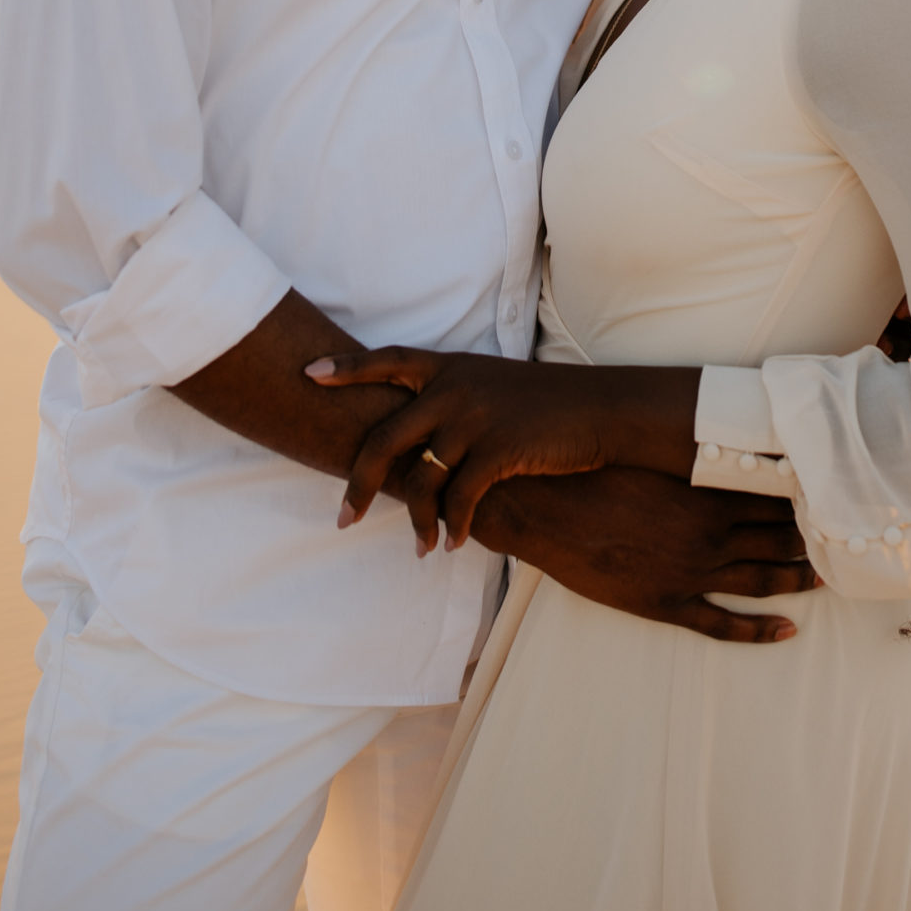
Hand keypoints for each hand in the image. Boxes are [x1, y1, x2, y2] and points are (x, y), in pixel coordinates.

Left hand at [305, 346, 698, 547]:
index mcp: (451, 367)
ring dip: (417, 522)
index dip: (348, 368)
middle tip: (343, 519)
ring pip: (422, 478)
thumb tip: (420, 438)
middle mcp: (455, 388)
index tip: (309, 373)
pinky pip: (460, 499)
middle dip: (358, 484)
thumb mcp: (495, 387)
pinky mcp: (500, 449)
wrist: (602, 408)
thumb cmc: (549, 404)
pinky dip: (452, 527)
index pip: (388, 360)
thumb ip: (454, 402)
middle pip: (384, 438)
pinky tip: (453, 545)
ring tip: (419, 549)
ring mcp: (475, 417)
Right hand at [473, 465, 818, 644]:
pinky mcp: (665, 603)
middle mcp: (708, 535)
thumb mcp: (653, 450)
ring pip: (761, 580)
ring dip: (798, 579)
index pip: (776, 496)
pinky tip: (788, 629)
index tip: (837, 495)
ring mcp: (689, 573)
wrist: (545, 506)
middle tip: (847, 538)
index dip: (809, 498)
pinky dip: (759, 630)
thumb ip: (696, 448)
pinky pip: (722, 624)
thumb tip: (732, 432)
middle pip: (778, 538)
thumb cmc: (596, 469)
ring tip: (828, 578)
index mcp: (707, 492)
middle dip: (814, 539)